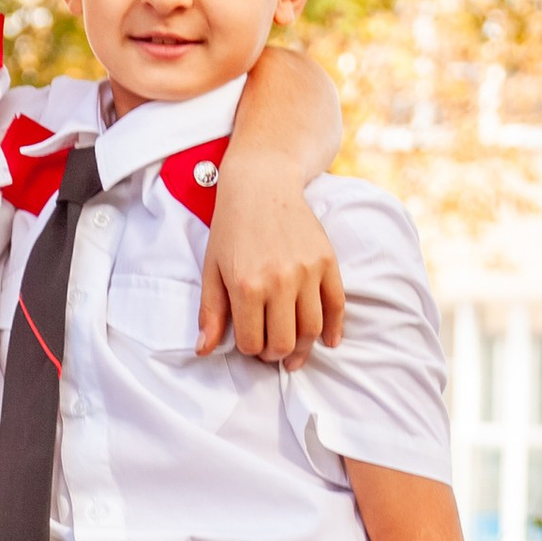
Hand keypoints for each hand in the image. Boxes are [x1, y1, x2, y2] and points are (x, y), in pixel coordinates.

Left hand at [199, 186, 345, 362]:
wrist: (262, 185)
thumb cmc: (231, 228)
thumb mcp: (211, 269)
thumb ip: (210, 312)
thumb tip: (204, 350)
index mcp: (246, 285)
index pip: (252, 342)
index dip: (250, 351)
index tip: (250, 345)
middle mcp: (279, 281)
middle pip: (284, 342)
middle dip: (275, 355)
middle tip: (271, 353)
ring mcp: (307, 271)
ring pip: (311, 329)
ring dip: (303, 348)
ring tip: (293, 351)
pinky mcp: (328, 262)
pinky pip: (337, 305)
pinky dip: (334, 329)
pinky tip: (327, 341)